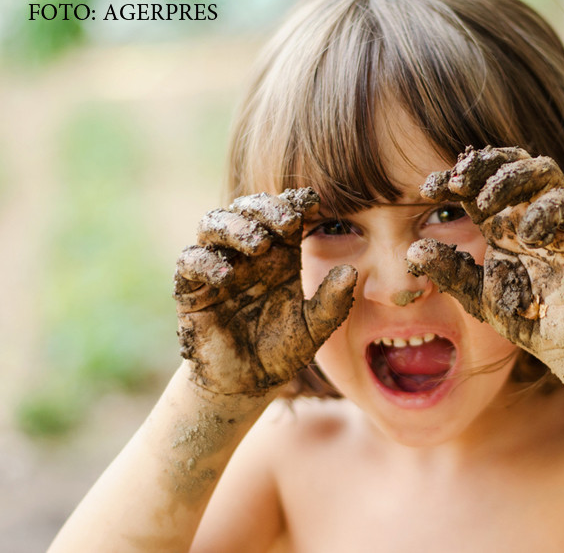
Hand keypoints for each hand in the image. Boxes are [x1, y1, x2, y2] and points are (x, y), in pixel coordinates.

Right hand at [173, 189, 356, 395]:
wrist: (248, 384)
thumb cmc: (283, 350)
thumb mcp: (315, 328)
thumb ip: (332, 301)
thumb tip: (350, 272)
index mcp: (280, 254)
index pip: (284, 213)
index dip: (296, 202)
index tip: (312, 203)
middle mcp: (248, 254)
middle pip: (247, 208)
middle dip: (265, 207)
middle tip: (287, 221)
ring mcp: (218, 266)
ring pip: (213, 224)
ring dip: (234, 226)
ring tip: (258, 243)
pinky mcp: (192, 289)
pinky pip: (189, 261)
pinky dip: (205, 261)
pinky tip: (226, 276)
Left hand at [406, 146, 563, 394]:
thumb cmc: (525, 316)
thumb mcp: (476, 294)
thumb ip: (449, 271)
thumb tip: (412, 249)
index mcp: (500, 223)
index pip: (477, 184)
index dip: (452, 177)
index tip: (427, 189)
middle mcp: (527, 213)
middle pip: (510, 162)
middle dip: (481, 165)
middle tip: (457, 183)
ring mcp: (556, 219)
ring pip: (541, 168)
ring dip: (510, 178)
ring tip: (486, 204)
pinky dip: (544, 212)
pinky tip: (526, 237)